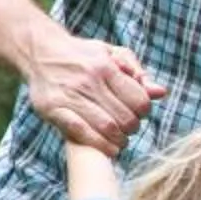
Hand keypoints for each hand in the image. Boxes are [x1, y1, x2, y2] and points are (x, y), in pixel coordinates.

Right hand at [24, 30, 163, 150]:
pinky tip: (109, 148)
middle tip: (129, 128)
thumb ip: (138, 73)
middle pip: (125, 118)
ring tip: (121, 140)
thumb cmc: (83, 55)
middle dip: (133, 128)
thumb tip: (161, 93)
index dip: (144, 112)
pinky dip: (100, 145)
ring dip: (120, 141)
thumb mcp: (112, 55)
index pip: (139, 101)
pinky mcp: (52, 109)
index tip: (139, 113)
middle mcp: (88, 81)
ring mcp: (69, 96)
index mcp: (105, 66)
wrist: (39, 51)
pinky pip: (81, 132)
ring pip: (107, 128)